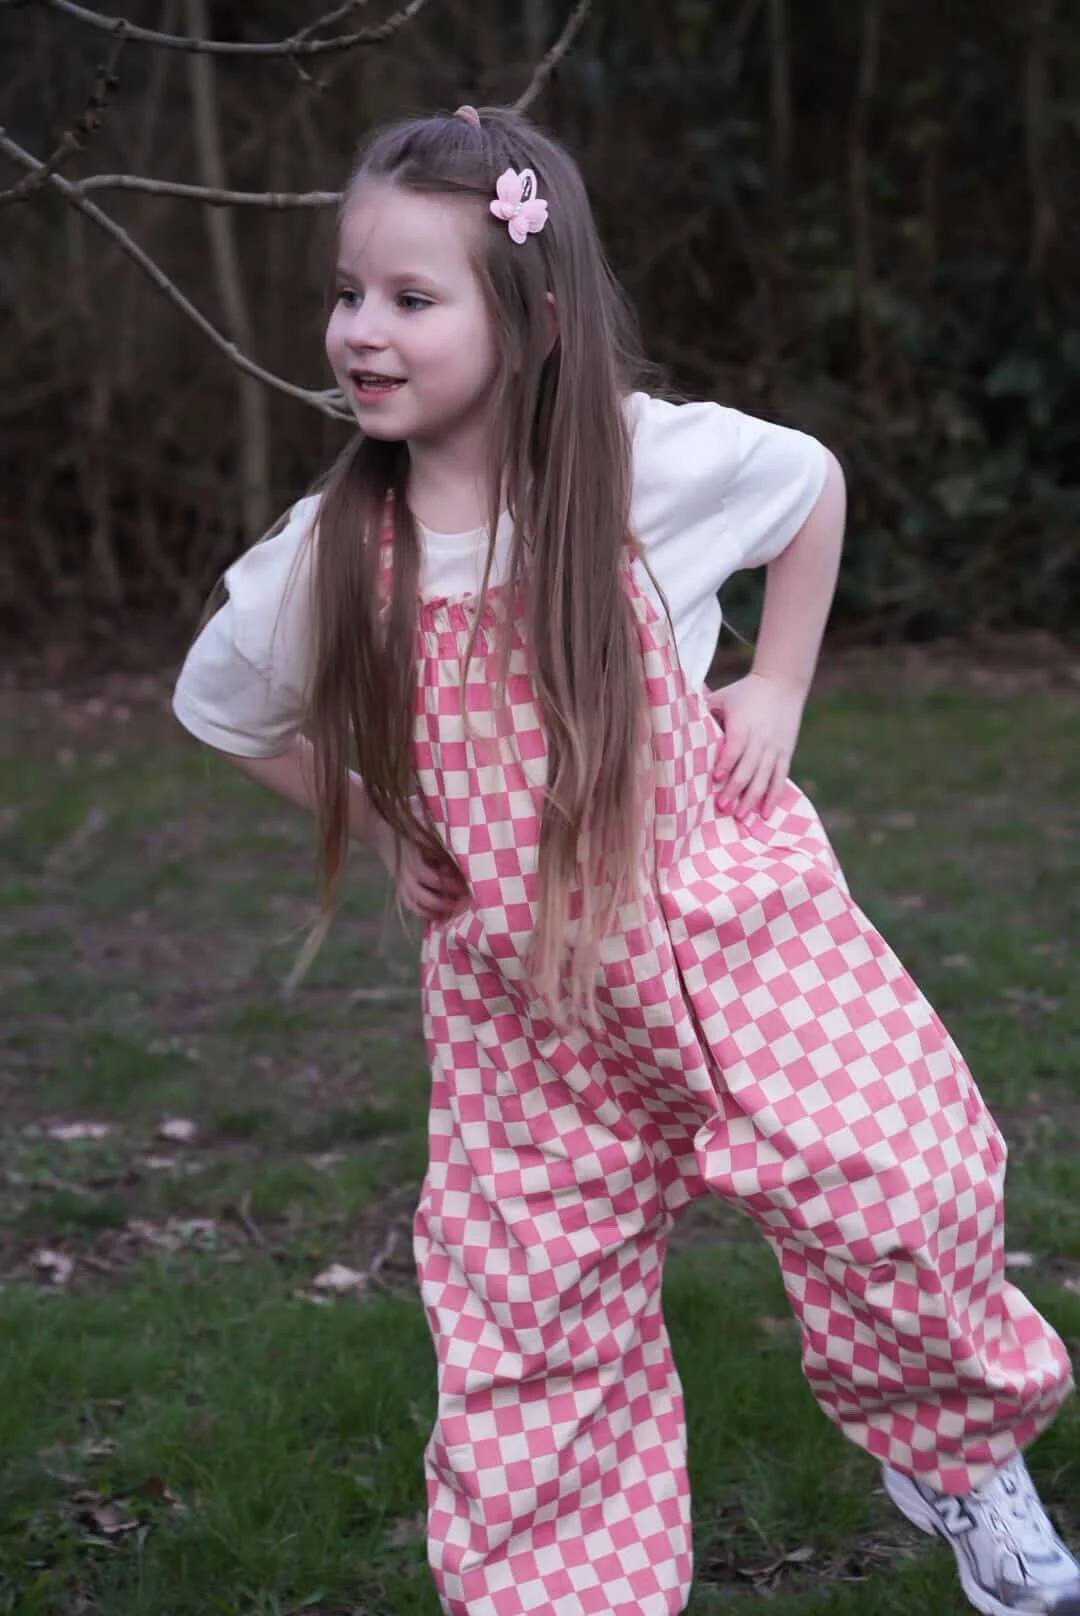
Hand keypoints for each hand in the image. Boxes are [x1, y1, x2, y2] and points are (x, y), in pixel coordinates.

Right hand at [372, 818, 467, 921]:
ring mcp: (401, 883)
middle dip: (442, 903)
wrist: (381, 831)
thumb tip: (460, 862)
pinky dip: (424, 913)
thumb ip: (438, 847)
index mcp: (412, 859)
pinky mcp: (400, 887)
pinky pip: (410, 905)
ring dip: (433, 912)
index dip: (447, 884)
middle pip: (422, 896)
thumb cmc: (409, 829)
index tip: (464, 885)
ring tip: (451, 913)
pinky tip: (438, 915)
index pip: (430, 877)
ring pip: (415, 904)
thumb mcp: (424, 833)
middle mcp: (405, 874)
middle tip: (461, 903)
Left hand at [708, 672, 805, 820]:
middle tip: (723, 807)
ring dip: (753, 798)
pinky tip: (766, 814)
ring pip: (764, 777)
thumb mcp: (723, 696)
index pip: (734, 747)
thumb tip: (676, 720)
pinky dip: (774, 796)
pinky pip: (780, 778)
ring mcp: (775, 747)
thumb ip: (703, 709)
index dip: (726, 763)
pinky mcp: (786, 752)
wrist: (782, 682)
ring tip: (741, 817)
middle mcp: (761, 738)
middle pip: (749, 768)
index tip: (716, 778)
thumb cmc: (745, 690)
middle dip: (735, 789)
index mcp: (743, 725)